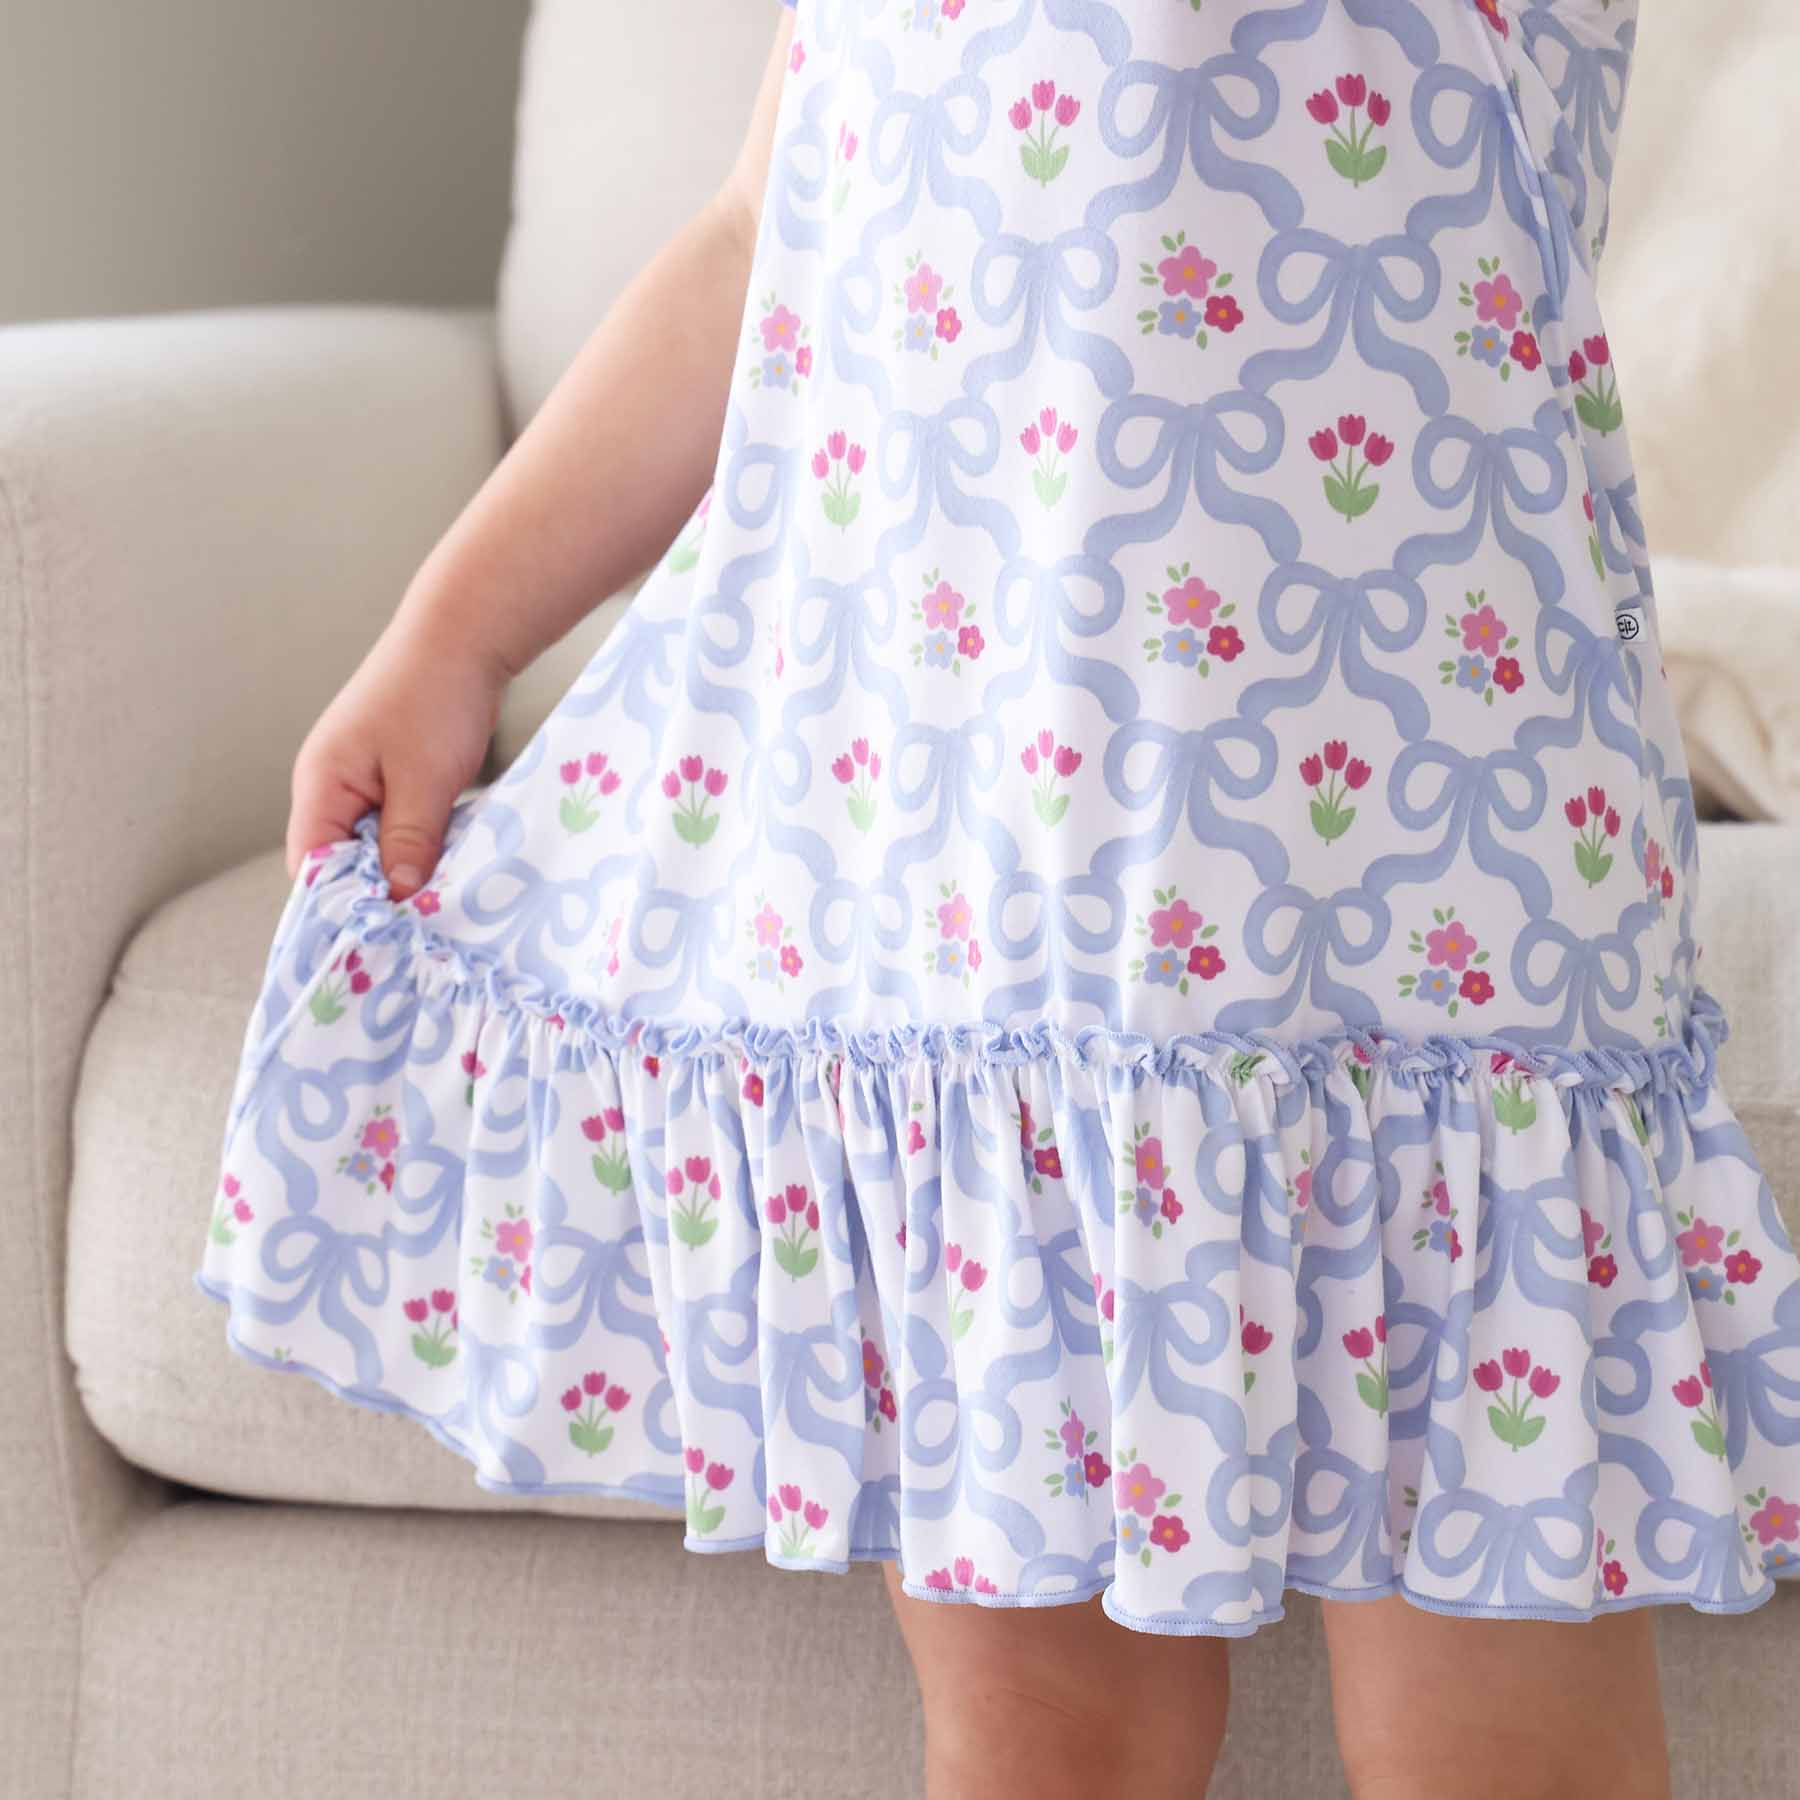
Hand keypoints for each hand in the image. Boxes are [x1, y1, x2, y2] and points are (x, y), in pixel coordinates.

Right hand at [284, 611, 508, 900]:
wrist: (464, 635)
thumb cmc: (436, 697)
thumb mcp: (425, 780)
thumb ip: (407, 841)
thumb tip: (394, 898)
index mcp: (321, 784)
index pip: (311, 867)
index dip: (340, 904)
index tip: (380, 940)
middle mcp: (330, 785)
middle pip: (340, 861)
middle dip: (375, 893)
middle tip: (417, 929)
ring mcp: (360, 779)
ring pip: (372, 845)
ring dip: (402, 869)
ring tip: (435, 902)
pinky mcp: (391, 775)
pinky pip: (397, 825)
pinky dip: (418, 845)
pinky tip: (447, 863)